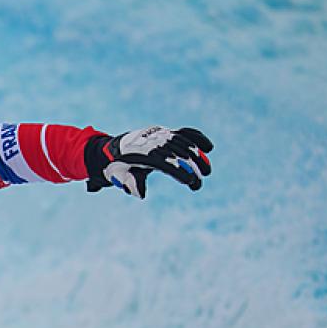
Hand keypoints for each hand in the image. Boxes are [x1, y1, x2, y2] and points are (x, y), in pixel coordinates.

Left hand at [85, 127, 212, 198]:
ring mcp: (161, 135)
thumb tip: (141, 195)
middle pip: (178, 154)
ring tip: (207, 172)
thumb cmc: (121, 166)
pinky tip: (209, 148)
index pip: (164, 162)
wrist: (117, 148)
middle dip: (191, 169)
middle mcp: (153, 141)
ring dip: (198, 157)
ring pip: (185, 143)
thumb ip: (131, 184)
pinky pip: (184, 132)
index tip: (190, 182)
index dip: (178, 171)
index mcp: (142, 154)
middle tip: (198, 186)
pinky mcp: (167, 132)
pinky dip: (197, 137)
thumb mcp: (121, 176)